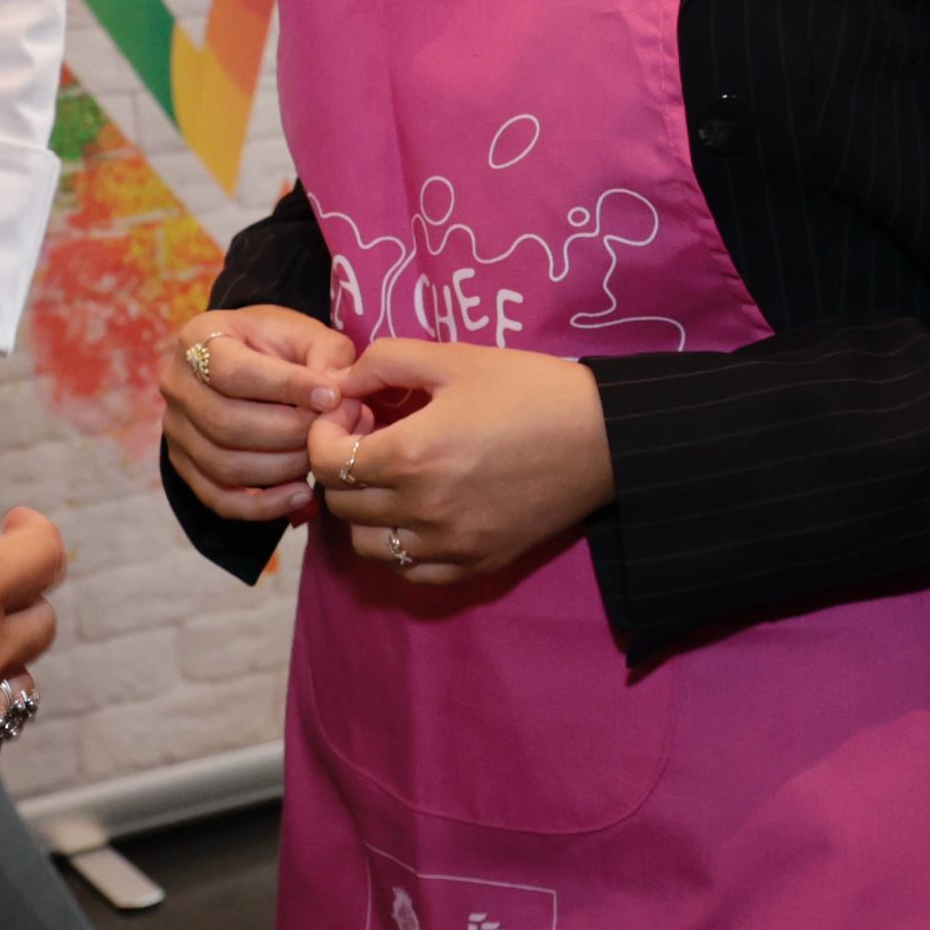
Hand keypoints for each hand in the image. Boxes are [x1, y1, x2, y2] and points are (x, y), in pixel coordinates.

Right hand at [167, 302, 357, 522]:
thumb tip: (338, 397)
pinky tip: (301, 495)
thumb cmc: (281, 346)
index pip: (232, 371)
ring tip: (318, 459)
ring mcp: (174, 429)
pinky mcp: (184, 466)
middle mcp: (176, 384)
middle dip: (288, 433)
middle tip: (329, 433)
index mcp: (199, 338)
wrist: (250, 362)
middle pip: (226, 423)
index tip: (332, 397)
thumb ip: (327, 357)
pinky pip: (219, 499)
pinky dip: (262, 506)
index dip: (285, 387)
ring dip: (281, 468)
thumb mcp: (307, 335)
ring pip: (224, 465)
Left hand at [310, 339, 611, 582]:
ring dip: (365, 510)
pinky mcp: (477, 564)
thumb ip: (385, 362)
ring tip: (392, 477)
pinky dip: (400, 546)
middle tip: (372, 437)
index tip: (351, 413)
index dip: (325, 433)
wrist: (603, 436)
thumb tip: (341, 383)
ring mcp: (450, 545)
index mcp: (411, 455)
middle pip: (341, 503)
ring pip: (368, 545)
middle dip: (342, 466)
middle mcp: (422, 509)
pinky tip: (418, 512)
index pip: (327, 461)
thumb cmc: (530, 388)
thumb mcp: (454, 358)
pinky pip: (411, 572)